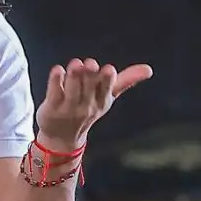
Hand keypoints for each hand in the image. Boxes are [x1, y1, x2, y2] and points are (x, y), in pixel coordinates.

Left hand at [34, 58, 152, 149]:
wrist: (62, 137)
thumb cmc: (87, 109)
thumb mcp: (108, 97)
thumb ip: (126, 80)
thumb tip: (149, 69)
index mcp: (102, 102)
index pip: (106, 90)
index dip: (107, 80)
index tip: (109, 69)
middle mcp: (86, 106)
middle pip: (89, 89)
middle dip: (90, 76)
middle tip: (90, 64)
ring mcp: (68, 108)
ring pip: (72, 91)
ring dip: (74, 77)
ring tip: (76, 63)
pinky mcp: (51, 108)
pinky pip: (54, 94)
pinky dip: (55, 82)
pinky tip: (58, 69)